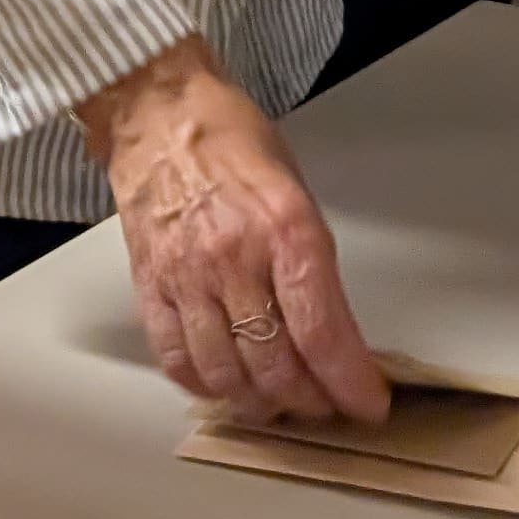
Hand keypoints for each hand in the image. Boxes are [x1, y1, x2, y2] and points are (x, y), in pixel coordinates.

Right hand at [81, 39, 388, 425]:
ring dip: (260, 403)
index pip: (323, 331)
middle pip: (276, 365)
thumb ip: (312, 262)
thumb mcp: (296, 191)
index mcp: (285, 229)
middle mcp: (235, 260)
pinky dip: (204, 385)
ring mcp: (187, 278)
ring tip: (279, 403)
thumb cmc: (231, 141)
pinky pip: (177, 359)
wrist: (159, 114)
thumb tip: (333, 329)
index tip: (368, 403)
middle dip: (310, 400)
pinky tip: (223, 385)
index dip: (349, 381)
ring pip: (227, 375)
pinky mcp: (150, 287)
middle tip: (325, 404)